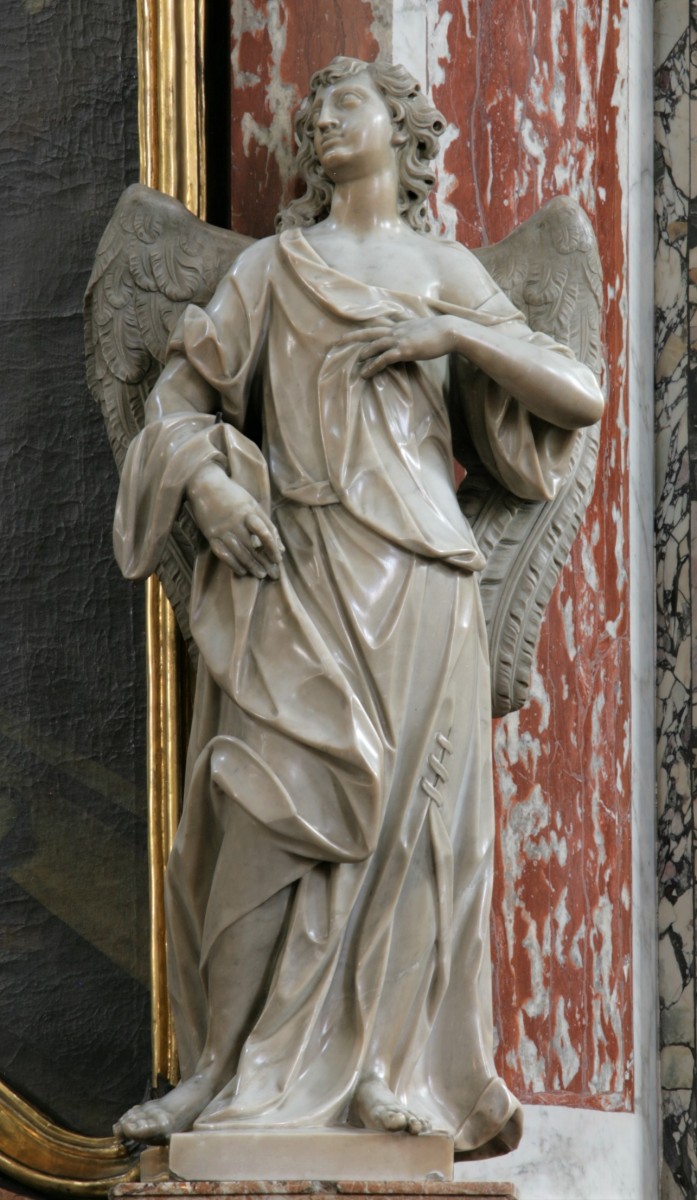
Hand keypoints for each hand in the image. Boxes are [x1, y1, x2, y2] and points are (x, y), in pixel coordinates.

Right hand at [187, 463, 283, 578]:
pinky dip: (233, 564)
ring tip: (260, 575)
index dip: (273, 549)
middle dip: (264, 562)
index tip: (278, 560)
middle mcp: (236, 522)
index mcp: (248, 511)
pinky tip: (241, 571)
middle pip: (253, 547)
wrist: (204, 484)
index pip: (265, 534)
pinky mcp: (210, 535)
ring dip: (251, 566)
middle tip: (273, 574)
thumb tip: (280, 547)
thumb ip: (266, 523)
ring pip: (239, 553)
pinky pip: (222, 554)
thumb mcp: (252, 503)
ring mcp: (222, 529)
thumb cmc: (232, 494)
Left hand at [342, 316, 456, 377]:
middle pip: (370, 332)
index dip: (365, 329)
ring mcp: (400, 339)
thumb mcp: (424, 329)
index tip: (354, 331)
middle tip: (339, 341)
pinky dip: (373, 366)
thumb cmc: (441, 332)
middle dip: (353, 336)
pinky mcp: (404, 350)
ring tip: (356, 363)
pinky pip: (384, 359)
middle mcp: (397, 330)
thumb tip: (413, 337)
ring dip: (363, 354)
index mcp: (401, 325)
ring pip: (375, 345)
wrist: (450, 331)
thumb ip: (414, 332)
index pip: (379, 325)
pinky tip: (366, 373)